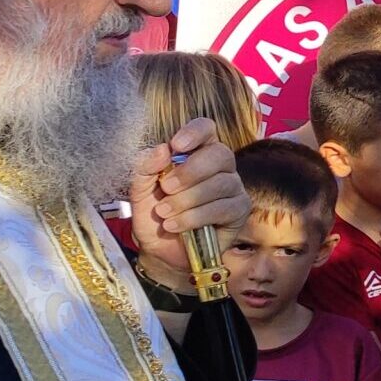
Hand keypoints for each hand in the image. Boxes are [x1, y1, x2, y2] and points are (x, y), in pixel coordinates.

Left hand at [129, 117, 248, 280]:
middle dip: (190, 171)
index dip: (195, 132)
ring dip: (187, 200)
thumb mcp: (140, 190)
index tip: (176, 146)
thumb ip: (145, 167)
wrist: (161, 252)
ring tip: (164, 213)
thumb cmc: (154, 215)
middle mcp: (220, 167)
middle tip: (166, 188)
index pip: (206, 129)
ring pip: (221, 183)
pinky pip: (223, 208)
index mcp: (196, 153)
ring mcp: (233, 189)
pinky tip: (175, 226)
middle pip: (220, 154)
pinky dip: (194, 217)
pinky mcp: (239, 211)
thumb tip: (162, 149)